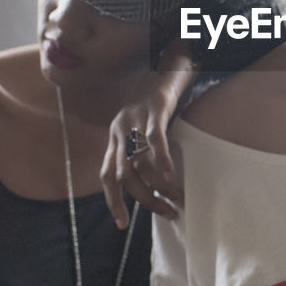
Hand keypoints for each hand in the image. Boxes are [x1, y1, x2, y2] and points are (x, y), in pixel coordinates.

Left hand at [101, 97, 178, 224]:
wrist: (166, 61)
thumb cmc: (159, 100)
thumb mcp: (143, 127)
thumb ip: (143, 151)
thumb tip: (157, 183)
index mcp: (116, 136)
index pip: (108, 175)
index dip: (113, 201)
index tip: (123, 224)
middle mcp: (120, 128)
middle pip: (125, 174)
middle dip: (145, 199)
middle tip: (168, 212)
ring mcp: (136, 117)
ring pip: (139, 160)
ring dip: (158, 184)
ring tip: (177, 197)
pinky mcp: (155, 106)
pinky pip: (154, 137)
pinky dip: (161, 159)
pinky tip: (171, 174)